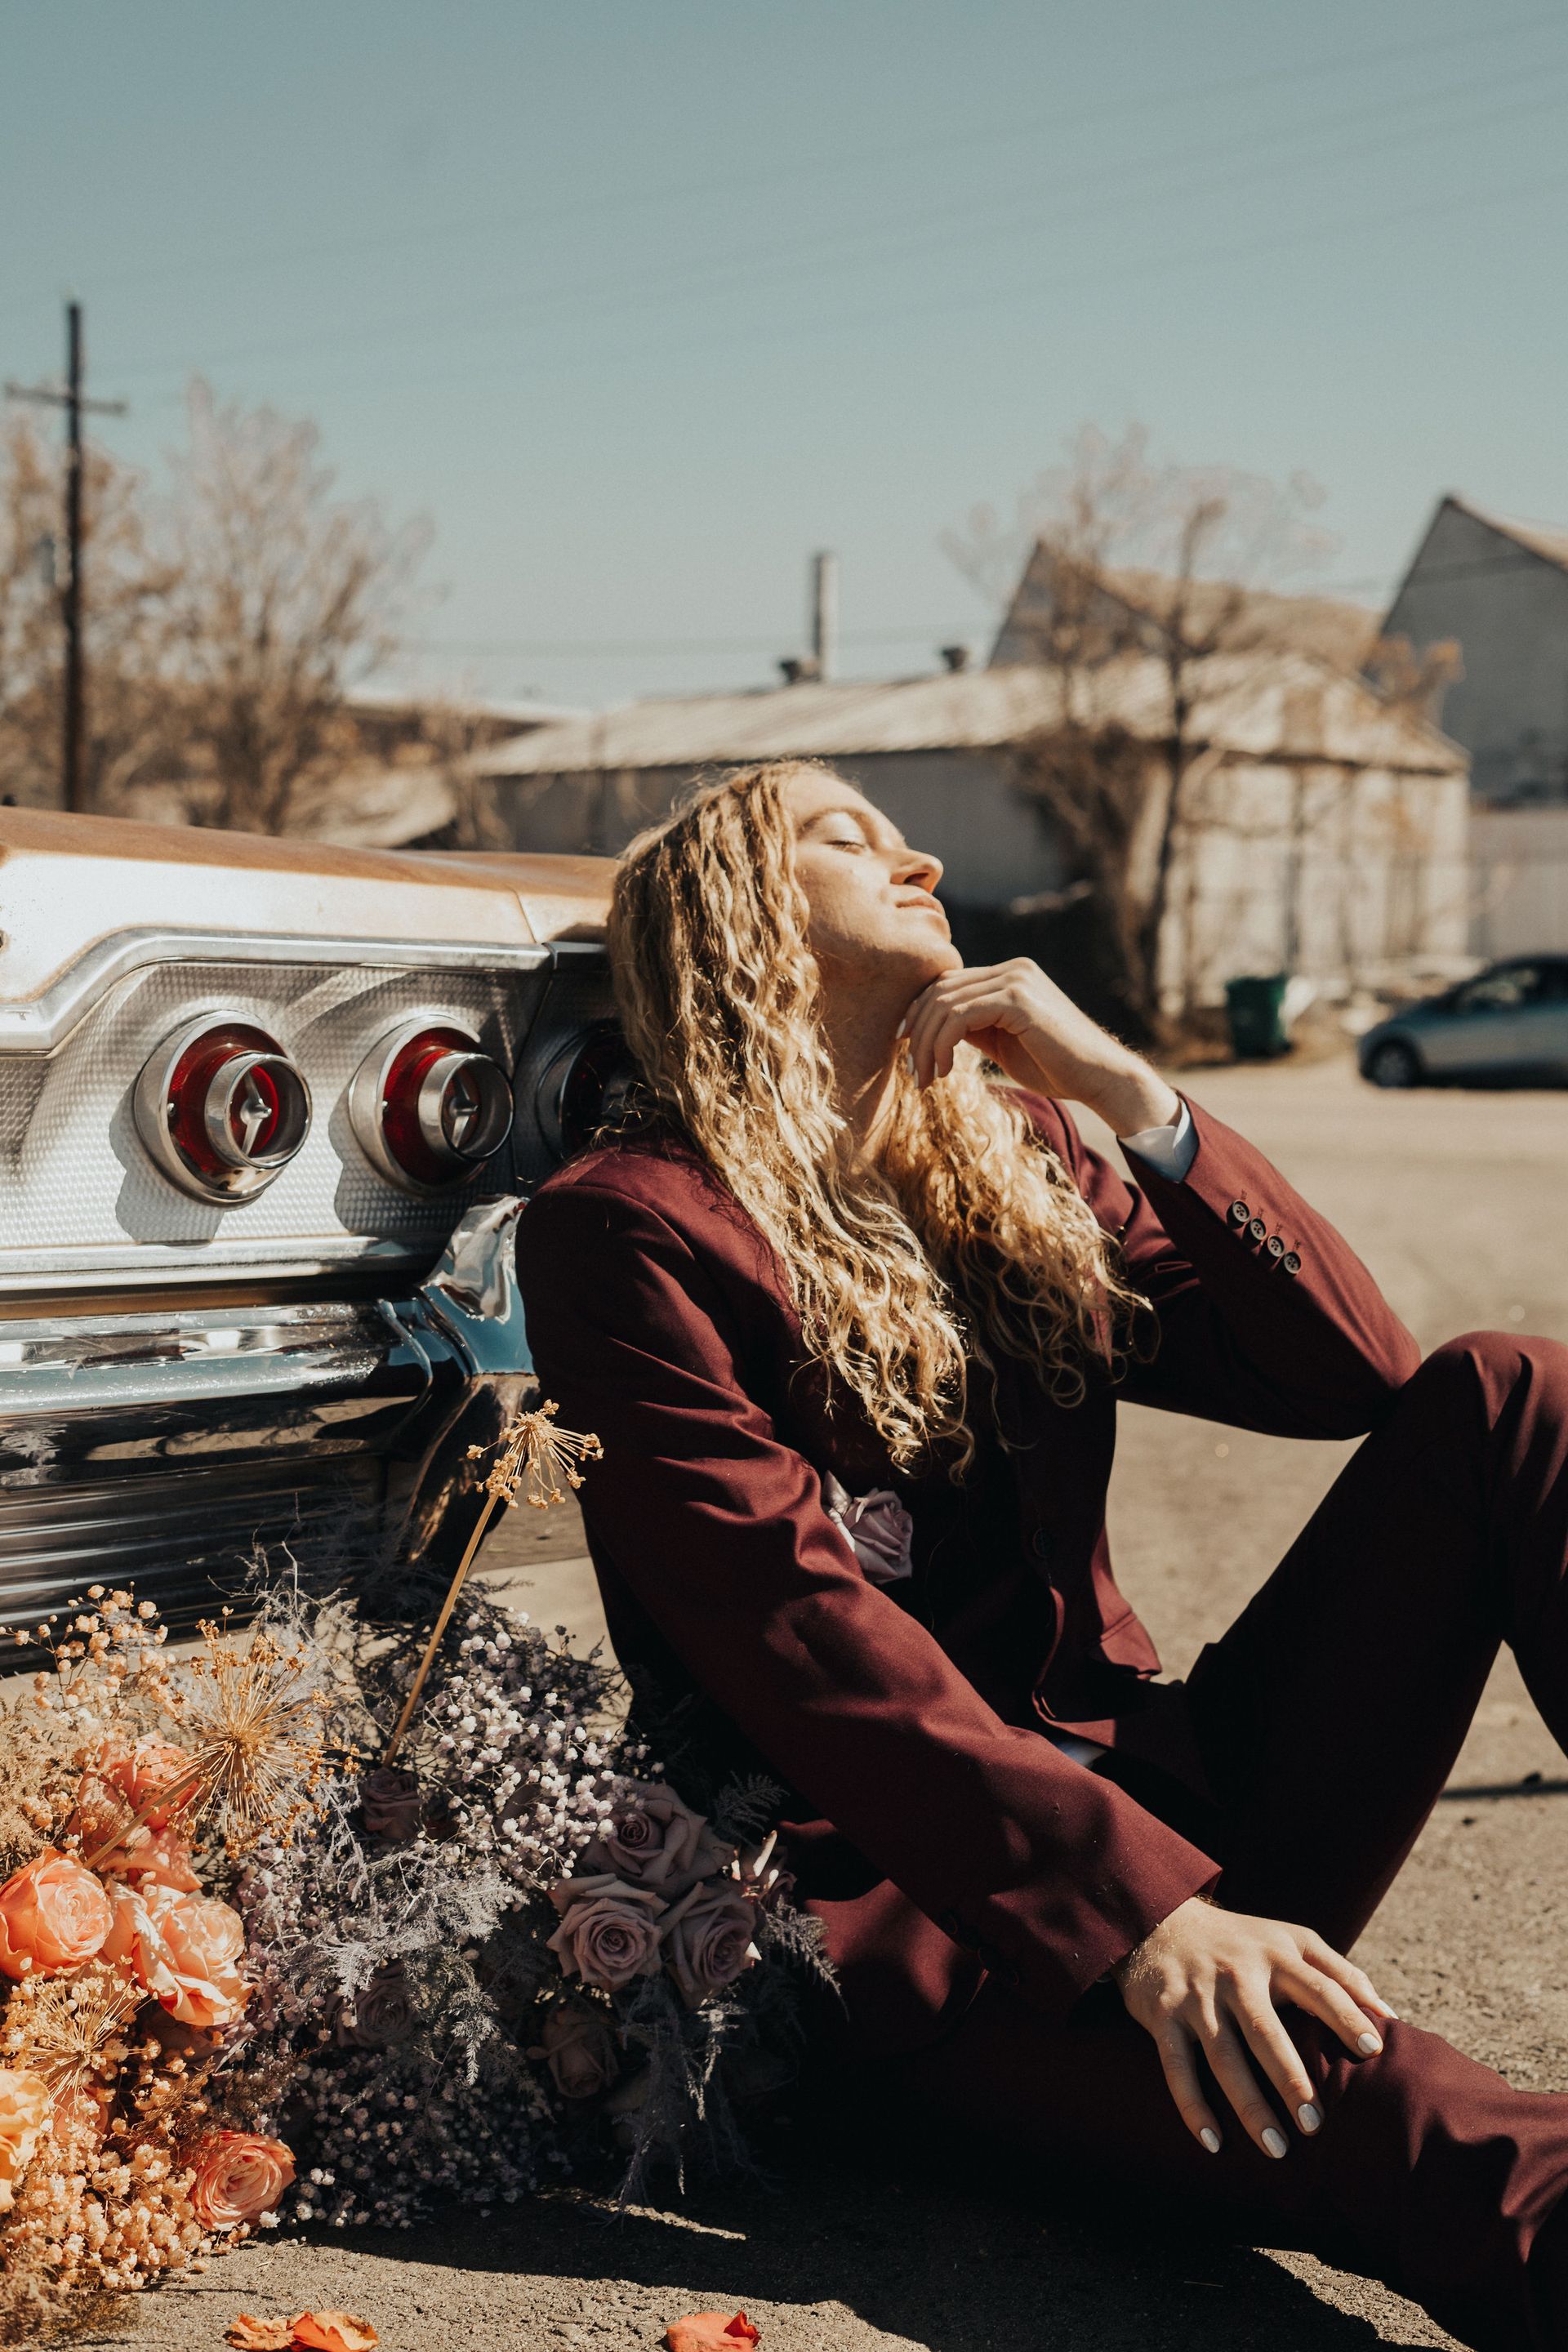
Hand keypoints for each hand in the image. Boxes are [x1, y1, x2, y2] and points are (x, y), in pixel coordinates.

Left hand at [900, 957, 1177, 1137]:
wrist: (1100, 1078)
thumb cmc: (1056, 1068)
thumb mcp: (1002, 1043)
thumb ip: (973, 1028)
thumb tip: (932, 1029)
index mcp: (1009, 975)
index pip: (947, 984)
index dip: (919, 1015)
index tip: (907, 1049)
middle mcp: (1012, 968)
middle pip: (939, 990)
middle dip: (917, 1032)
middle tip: (912, 1071)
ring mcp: (1016, 979)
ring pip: (944, 1004)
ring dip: (926, 1044)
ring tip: (924, 1077)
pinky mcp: (1018, 999)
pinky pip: (960, 1016)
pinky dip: (943, 1044)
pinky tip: (944, 1071)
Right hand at [1112, 1896, 1397, 2158]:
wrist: (1158, 1921)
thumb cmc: (1242, 1942)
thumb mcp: (1289, 1940)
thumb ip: (1339, 1972)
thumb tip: (1391, 2016)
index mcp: (1274, 1955)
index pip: (1317, 1986)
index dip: (1346, 2016)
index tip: (1374, 2051)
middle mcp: (1235, 1975)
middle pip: (1266, 2031)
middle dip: (1290, 2079)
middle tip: (1315, 2126)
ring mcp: (1197, 1997)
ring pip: (1223, 2056)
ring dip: (1249, 2105)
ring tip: (1277, 2149)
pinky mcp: (1162, 2015)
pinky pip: (1177, 2067)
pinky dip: (1193, 2106)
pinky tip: (1213, 2142)